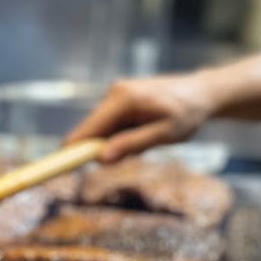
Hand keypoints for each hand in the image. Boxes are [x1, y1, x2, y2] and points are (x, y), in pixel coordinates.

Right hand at [65, 72, 218, 161]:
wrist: (202, 93)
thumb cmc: (188, 114)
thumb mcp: (165, 134)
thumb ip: (132, 145)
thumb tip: (101, 159)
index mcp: (123, 100)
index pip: (86, 131)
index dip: (72, 152)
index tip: (58, 168)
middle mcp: (113, 93)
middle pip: (88, 132)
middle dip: (100, 150)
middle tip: (134, 154)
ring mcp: (114, 94)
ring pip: (98, 130)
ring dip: (113, 144)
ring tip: (146, 138)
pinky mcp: (117, 99)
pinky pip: (108, 125)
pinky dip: (118, 136)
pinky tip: (142, 131)